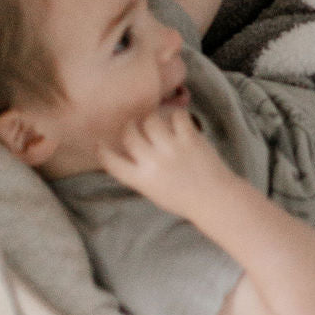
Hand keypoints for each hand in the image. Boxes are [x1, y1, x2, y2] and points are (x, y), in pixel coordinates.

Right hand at [98, 109, 229, 219]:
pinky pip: (177, 115)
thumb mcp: (152, 191)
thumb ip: (138, 172)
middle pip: (130, 134)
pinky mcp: (190, 137)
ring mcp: (172, 148)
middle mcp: (154, 162)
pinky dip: (176, 116)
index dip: (103, 150)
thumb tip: (128, 151)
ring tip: (158, 123)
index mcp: (141, 180)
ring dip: (152, 119)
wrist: (213, 198)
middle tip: (136, 126)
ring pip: (151, 120)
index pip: (112, 161)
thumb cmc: (181, 197)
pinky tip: (178, 122)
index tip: (101, 142)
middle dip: (130, 127)